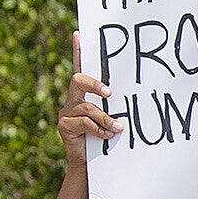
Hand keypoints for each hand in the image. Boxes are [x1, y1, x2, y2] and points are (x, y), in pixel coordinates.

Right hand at [58, 33, 120, 169]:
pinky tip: (107, 136)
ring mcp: (66, 112)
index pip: (80, 68)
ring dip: (105, 118)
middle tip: (109, 93)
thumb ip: (114, 107)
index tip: (79, 33)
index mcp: (83, 94)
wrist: (89, 164)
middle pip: (78, 80)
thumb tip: (134, 97)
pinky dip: (98, 129)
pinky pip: (84, 122)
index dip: (78, 51)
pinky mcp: (64, 126)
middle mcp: (72, 99)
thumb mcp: (110, 119)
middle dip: (94, 84)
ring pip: (87, 107)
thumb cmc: (104, 139)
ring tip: (117, 128)